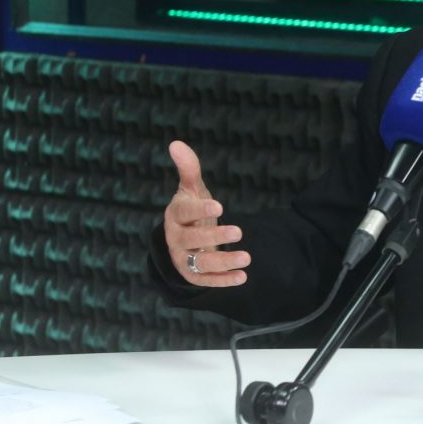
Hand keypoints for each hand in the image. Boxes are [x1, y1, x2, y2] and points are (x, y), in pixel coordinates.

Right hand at [163, 140, 249, 286]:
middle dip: (215, 236)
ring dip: (224, 261)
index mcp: (175, 214)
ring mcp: (183, 258)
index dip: (200, 210)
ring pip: (201, 263)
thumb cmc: (190, 210)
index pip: (184, 211)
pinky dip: (224, 280)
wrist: (182, 239)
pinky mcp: (192, 275)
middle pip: (192, 239)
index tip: (219, 206)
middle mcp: (175, 238)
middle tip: (239, 230)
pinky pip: (207, 280)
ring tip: (247, 257)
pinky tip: (243, 276)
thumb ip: (188, 168)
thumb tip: (176, 143)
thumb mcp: (192, 189)